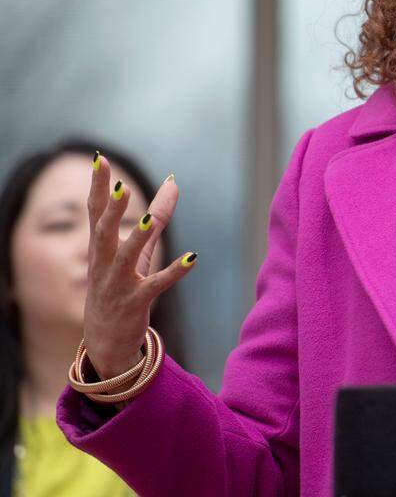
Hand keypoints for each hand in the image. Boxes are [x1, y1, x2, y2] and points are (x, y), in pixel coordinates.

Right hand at [84, 155, 194, 378]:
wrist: (105, 340)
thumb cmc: (120, 286)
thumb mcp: (139, 249)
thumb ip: (157, 215)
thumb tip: (173, 182)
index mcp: (101, 248)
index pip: (96, 212)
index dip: (98, 187)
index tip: (99, 160)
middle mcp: (103, 263)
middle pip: (104, 232)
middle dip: (112, 210)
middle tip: (121, 186)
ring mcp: (118, 284)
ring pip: (126, 258)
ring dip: (138, 238)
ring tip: (152, 220)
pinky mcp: (136, 302)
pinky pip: (156, 286)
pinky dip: (174, 272)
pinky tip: (193, 258)